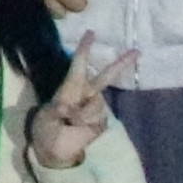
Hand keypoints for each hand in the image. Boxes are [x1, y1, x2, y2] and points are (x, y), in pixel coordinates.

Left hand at [31, 37, 133, 170]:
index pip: (79, 65)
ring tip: (70, 121)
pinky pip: (98, 117)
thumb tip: (67, 107)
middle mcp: (85, 94)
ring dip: (83, 113)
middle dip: (121, 63)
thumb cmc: (46, 128)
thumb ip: (56, 111)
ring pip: (97, 103)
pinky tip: (78, 127)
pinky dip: (86, 121)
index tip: (91, 33)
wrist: (54, 150)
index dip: (85, 49)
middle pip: (106, 76)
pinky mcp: (101, 122)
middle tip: (136, 51)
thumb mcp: (45, 117)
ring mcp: (95, 108)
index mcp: (70, 87)